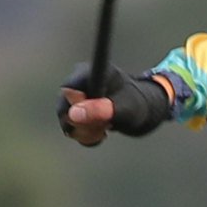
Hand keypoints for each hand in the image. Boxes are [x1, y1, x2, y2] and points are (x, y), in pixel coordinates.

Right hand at [59, 63, 173, 144]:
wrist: (142, 108)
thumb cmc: (136, 103)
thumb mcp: (124, 108)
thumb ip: (101, 110)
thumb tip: (73, 114)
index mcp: (89, 72)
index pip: (66, 91)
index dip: (73, 109)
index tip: (90, 118)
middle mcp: (78, 81)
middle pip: (64, 108)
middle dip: (81, 125)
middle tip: (103, 129)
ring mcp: (75, 95)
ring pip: (67, 120)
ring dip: (84, 132)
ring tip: (104, 131)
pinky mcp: (76, 107)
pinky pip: (71, 126)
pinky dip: (85, 134)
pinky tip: (100, 132)